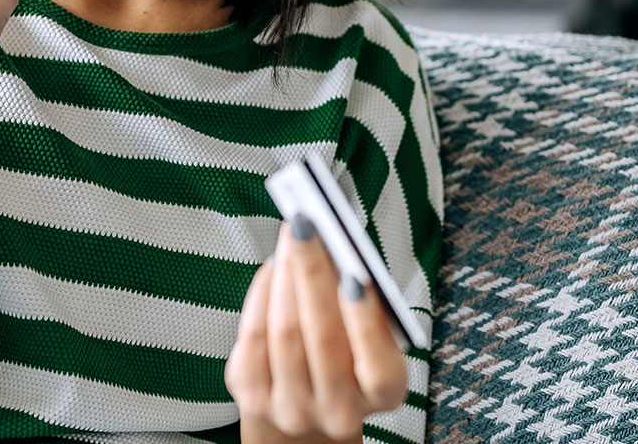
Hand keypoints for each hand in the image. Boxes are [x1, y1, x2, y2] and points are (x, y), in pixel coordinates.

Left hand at [226, 216, 408, 442]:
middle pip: (321, 338)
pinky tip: (273, 270)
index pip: (378, 366)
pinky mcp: (255, 400)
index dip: (366, 322)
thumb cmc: (351, 354)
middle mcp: (339, 412)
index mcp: (384, 394)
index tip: (355, 277)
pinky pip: (253, 337)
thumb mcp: (375, 335)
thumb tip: (337, 247)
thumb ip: (367, 302)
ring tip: (290, 239)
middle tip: (305, 225)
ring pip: (283, 333)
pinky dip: (262, 294)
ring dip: (285, 276)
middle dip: (312, 274)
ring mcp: (294, 410)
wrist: (310, 404)